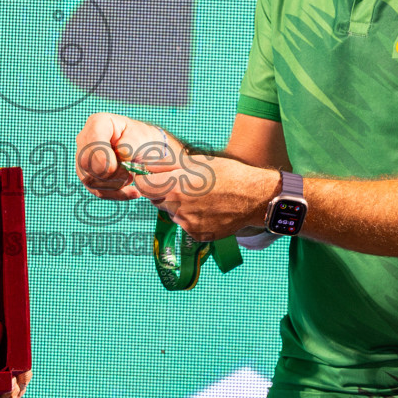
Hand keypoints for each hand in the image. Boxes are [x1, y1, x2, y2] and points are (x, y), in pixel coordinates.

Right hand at [74, 112, 182, 200]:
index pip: (92, 140)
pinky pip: (97, 191)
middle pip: (86, 163)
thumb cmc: (142, 140)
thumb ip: (130, 144)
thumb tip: (120, 154)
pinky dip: (117, 194)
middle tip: (129, 174)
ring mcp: (84, 160)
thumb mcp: (141, 137)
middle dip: (110, 174)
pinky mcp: (89, 176)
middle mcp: (86, 140)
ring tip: (131, 178)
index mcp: (98, 123)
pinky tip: (133, 192)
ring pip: (90, 179)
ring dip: (115, 185)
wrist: (144, 151)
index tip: (118, 167)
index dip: (102, 156)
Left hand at [132, 155, 280, 241]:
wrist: (255, 197)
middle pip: (156, 200)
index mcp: (175, 186)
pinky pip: (185, 225)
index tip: (153, 178)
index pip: (142, 186)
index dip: (146, 180)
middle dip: (164, 192)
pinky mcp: (197, 235)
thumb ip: (168, 166)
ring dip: (178, 205)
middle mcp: (178, 207)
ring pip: (171, 213)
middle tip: (183, 185)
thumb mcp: (198, 162)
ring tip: (201, 197)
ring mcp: (187, 224)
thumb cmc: (228, 174)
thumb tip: (145, 164)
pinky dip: (192, 218)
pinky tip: (208, 209)